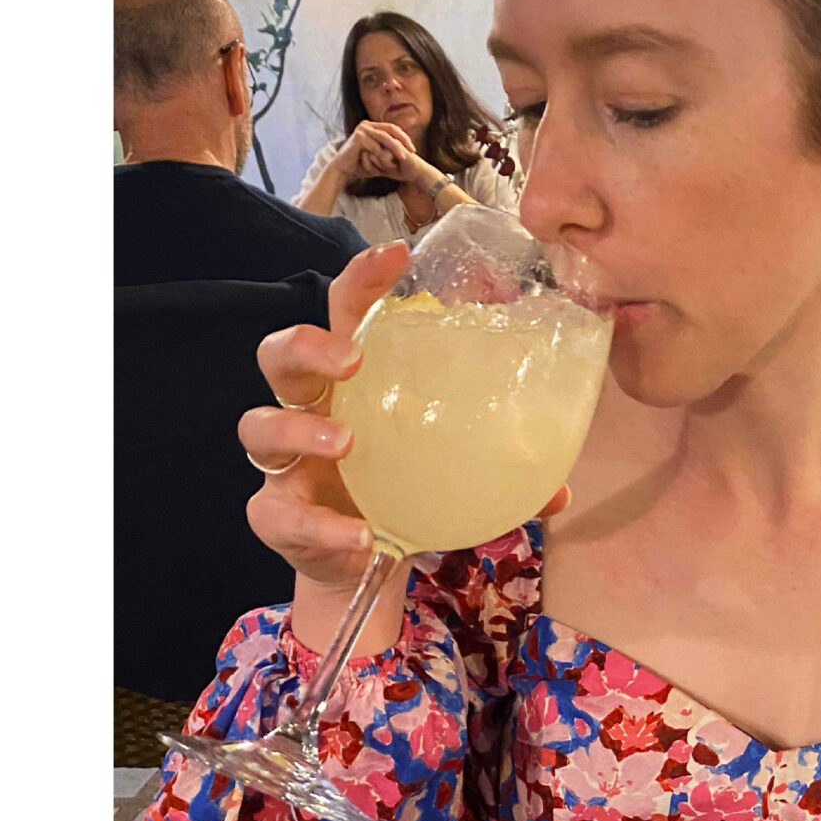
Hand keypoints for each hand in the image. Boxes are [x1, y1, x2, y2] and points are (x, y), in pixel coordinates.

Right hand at [238, 242, 571, 623]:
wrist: (364, 568)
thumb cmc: (406, 495)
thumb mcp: (454, 474)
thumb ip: (501, 474)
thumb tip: (561, 487)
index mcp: (355, 383)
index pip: (347, 311)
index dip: (362, 278)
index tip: (394, 253)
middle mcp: (311, 411)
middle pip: (281, 354)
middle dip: (310, 346)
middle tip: (354, 360)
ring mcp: (286, 464)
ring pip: (259, 425)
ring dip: (299, 430)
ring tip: (345, 443)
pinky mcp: (278, 516)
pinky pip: (281, 514)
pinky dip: (320, 526)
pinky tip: (358, 535)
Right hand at [333, 120, 427, 190]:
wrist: (343, 170)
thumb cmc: (360, 165)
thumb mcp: (378, 155)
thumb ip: (388, 150)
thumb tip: (407, 150)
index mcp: (371, 126)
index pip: (392, 128)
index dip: (404, 137)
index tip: (413, 149)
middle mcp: (366, 124)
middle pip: (390, 129)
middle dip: (403, 140)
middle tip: (413, 151)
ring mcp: (361, 129)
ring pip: (384, 137)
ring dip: (396, 147)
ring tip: (404, 157)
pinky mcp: (358, 137)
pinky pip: (375, 145)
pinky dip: (382, 154)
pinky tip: (387, 161)